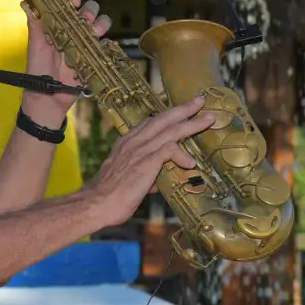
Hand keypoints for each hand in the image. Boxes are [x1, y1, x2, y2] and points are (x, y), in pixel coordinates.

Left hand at [20, 0, 111, 125]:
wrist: (49, 97)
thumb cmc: (38, 70)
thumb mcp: (36, 46)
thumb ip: (35, 25)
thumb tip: (25, 2)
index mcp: (57, 23)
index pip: (66, 2)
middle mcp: (73, 29)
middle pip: (87, 9)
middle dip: (88, 9)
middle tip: (83, 17)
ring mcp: (85, 42)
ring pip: (100, 23)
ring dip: (100, 22)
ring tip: (94, 31)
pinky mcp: (94, 56)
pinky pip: (106, 44)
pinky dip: (107, 42)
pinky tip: (102, 45)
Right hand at [86, 96, 215, 227]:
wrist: (95, 204)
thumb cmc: (109, 196)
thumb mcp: (127, 180)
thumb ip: (144, 176)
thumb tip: (157, 182)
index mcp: (127, 143)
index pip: (149, 122)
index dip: (166, 115)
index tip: (180, 109)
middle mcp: (133, 142)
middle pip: (162, 119)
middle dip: (183, 109)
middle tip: (200, 100)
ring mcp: (139, 151)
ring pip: (169, 131)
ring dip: (191, 124)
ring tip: (208, 119)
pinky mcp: (145, 163)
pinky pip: (168, 151)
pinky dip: (181, 154)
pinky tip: (191, 163)